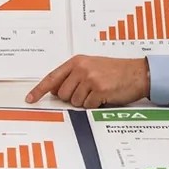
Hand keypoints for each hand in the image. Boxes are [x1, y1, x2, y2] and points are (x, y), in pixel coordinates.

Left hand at [25, 55, 148, 108]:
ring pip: (75, 102)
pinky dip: (96, 105)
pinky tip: (104, 96)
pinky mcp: (99, 90)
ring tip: (98, 92)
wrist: (138, 73)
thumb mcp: (92, 66)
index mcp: (77, 62)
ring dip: (86, 102)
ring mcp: (90, 79)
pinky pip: (88, 106)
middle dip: (73, 98)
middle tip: (88, 91)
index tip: (30, 98)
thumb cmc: (116, 71)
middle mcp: (81, 68)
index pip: (52, 77)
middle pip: (63, 94)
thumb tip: (57, 91)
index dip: (39, 89)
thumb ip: (74, 75)